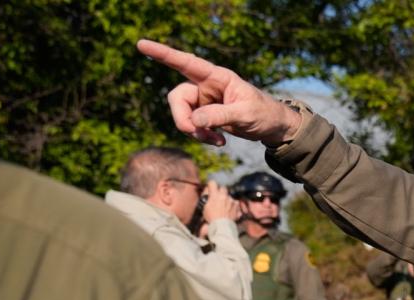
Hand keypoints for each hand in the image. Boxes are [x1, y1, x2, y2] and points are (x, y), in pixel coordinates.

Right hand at [136, 40, 301, 145]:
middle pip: (177, 98)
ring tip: (217, 141)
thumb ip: (220, 115)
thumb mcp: (245, 114)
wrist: (272, 127)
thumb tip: (195, 121)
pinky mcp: (204, 116)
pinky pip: (192, 127)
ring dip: (195, 132)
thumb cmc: (264, 113)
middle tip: (195, 133)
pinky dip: (201, 137)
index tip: (141, 44)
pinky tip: (220, 142)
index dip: (163, 54)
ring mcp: (203, 102)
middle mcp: (206, 86)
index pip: (186, 62)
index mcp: (217, 76)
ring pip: (182, 115)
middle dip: (182, 118)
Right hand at [202, 181, 237, 223]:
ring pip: (230, 196)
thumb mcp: (204, 206)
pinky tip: (230, 211)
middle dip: (220, 191)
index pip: (213, 183)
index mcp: (215, 195)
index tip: (211, 188)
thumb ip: (206, 196)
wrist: (221, 226)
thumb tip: (207, 189)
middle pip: (223, 188)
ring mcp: (232, 201)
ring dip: (227, 199)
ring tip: (224, 207)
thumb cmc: (211, 218)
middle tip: (218, 197)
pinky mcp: (237, 207)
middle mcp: (225, 196)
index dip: (211, 185)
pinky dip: (233, 206)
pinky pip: (235, 204)